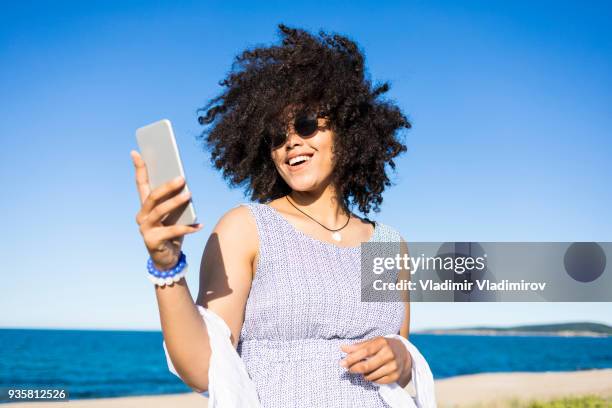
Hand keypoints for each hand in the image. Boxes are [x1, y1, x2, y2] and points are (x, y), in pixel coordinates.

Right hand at [131, 150, 202, 270]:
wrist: (167, 260)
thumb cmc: (172, 233)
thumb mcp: (174, 216)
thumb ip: (175, 202)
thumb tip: (185, 186)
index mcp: (146, 207)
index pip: (141, 184)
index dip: (139, 168)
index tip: (136, 152)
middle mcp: (142, 216)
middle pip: (153, 197)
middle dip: (167, 186)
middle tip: (182, 178)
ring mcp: (145, 229)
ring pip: (160, 212)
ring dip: (176, 203)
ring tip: (189, 195)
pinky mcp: (152, 241)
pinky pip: (172, 232)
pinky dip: (187, 228)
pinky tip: (199, 225)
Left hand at [339, 336, 411, 385]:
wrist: (403, 352)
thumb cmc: (384, 346)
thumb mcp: (373, 342)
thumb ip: (358, 346)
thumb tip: (343, 348)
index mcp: (382, 342)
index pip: (364, 351)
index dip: (352, 358)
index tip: (342, 362)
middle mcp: (389, 354)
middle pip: (367, 366)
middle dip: (355, 368)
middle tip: (349, 369)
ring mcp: (393, 366)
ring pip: (371, 376)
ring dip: (363, 374)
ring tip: (363, 370)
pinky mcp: (395, 376)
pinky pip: (377, 381)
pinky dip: (371, 378)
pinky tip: (372, 373)